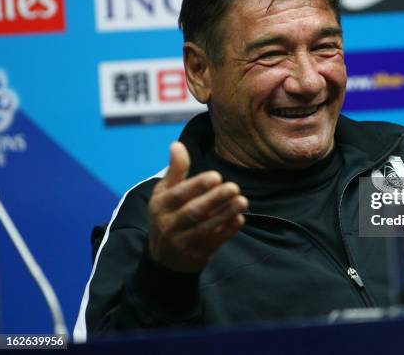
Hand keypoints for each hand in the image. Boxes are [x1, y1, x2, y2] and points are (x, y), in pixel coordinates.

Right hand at [148, 142, 247, 272]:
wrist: (165, 259)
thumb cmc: (168, 216)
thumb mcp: (165, 193)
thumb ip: (175, 170)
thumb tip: (177, 144)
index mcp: (160, 205)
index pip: (179, 194)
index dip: (197, 185)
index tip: (216, 176)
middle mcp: (169, 224)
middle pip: (193, 212)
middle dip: (215, 199)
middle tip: (234, 187)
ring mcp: (183, 242)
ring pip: (205, 228)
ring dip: (225, 213)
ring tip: (243, 201)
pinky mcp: (197, 254)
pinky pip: (214, 242)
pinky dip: (228, 231)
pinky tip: (240, 218)